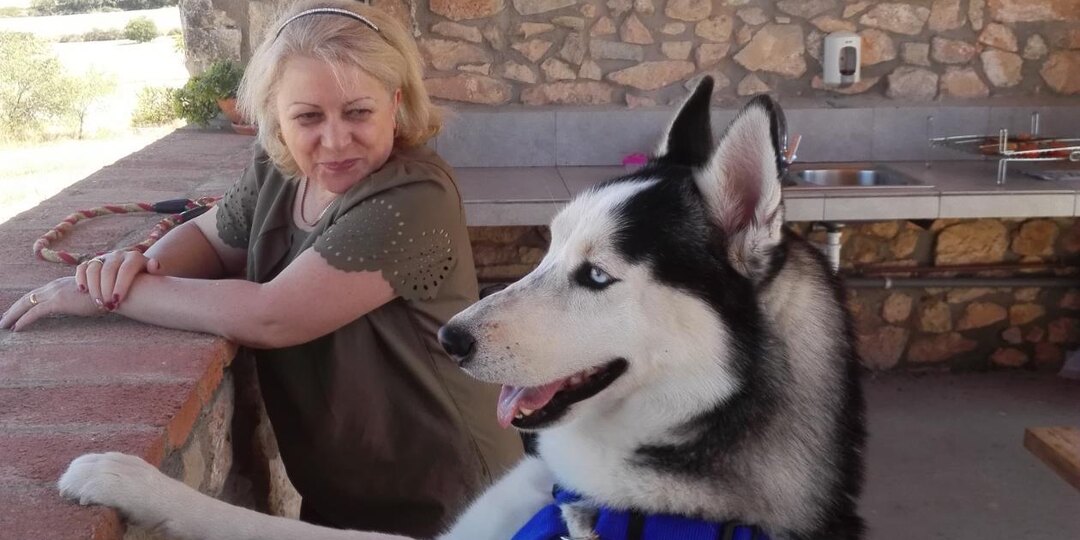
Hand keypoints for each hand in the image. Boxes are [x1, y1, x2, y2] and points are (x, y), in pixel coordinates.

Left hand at [0, 277, 101, 331]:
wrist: (116, 290)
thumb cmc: (108, 293)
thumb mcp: (90, 295)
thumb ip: (80, 299)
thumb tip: (80, 305)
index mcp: (61, 284)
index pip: (38, 293)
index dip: (25, 301)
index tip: (16, 310)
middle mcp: (55, 286)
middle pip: (27, 297)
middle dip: (13, 308)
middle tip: (4, 318)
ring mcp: (55, 293)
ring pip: (26, 303)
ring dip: (13, 314)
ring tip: (4, 324)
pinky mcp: (58, 302)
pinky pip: (34, 312)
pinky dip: (23, 320)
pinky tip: (17, 328)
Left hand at [59, 453, 185, 530]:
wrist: (188, 510)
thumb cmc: (168, 505)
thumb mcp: (145, 485)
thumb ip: (126, 482)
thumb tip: (98, 492)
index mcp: (131, 461)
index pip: (93, 458)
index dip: (77, 470)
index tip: (71, 488)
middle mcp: (127, 463)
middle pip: (85, 463)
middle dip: (71, 477)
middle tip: (65, 495)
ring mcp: (127, 475)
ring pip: (87, 472)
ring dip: (74, 485)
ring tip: (69, 498)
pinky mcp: (127, 489)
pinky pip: (97, 486)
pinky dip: (87, 493)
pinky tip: (86, 503)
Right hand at [76, 251, 161, 309]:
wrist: (138, 273)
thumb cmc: (148, 279)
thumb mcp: (154, 276)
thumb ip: (156, 270)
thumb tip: (154, 265)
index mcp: (134, 257)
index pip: (125, 270)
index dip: (120, 285)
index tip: (118, 301)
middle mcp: (118, 255)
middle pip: (108, 270)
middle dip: (106, 290)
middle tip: (108, 306)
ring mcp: (104, 258)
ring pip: (93, 268)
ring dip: (94, 287)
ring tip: (98, 303)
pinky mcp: (92, 262)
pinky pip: (82, 267)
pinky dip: (80, 278)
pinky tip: (83, 291)